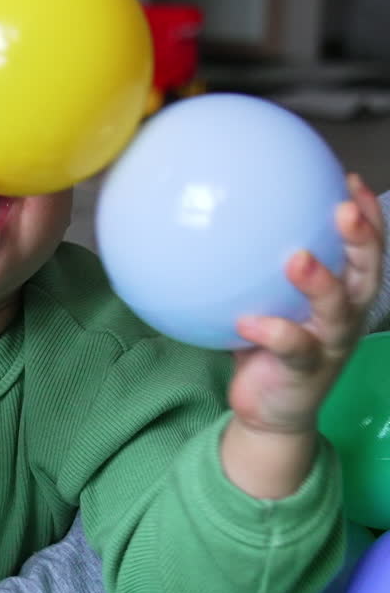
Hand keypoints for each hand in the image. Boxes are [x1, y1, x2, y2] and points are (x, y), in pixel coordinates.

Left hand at [229, 174, 383, 434]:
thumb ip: (259, 265)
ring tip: (298, 258)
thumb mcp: (269, 299)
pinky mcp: (306, 373)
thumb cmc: (270, 347)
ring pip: (337, 312)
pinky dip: (271, 333)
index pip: (366, 249)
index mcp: (345, 294)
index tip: (349, 180)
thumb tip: (224, 213)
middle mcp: (345, 317)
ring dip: (320, 283)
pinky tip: (245, 321)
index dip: (367, 215)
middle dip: (362, 240)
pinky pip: (291, 350)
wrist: (271, 412)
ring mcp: (329, 346)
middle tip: (344, 210)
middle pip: (367, 273)